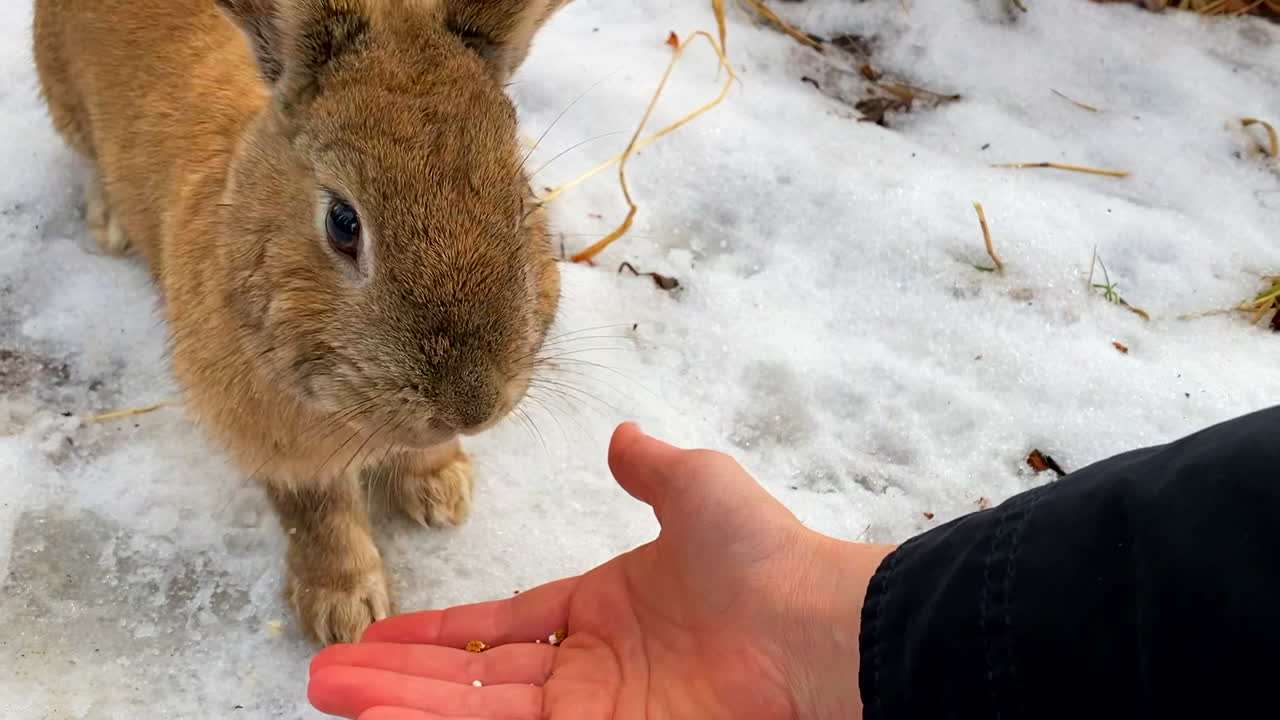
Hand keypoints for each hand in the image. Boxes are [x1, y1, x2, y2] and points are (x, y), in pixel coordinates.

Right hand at [307, 423, 894, 719]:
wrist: (818, 631)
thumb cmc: (766, 561)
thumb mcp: (699, 489)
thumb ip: (654, 468)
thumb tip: (625, 436)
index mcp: (602, 612)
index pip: (500, 630)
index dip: (440, 634)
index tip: (383, 636)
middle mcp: (590, 672)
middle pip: (471, 681)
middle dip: (396, 677)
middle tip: (326, 676)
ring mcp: (595, 714)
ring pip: (476, 714)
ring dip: (403, 705)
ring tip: (333, 695)